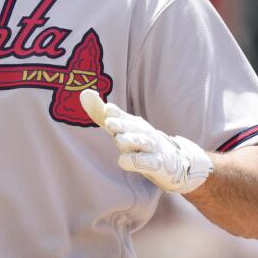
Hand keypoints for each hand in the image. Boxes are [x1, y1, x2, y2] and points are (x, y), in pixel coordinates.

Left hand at [80, 89, 212, 193]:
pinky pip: (145, 162)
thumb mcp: (121, 126)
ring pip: (140, 142)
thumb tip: (84, 93)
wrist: (172, 161)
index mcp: (132, 122)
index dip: (114, 113)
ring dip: (130, 140)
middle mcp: (141, 132)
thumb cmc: (139, 141)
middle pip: (130, 127)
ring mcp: (150, 147)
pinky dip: (135, 161)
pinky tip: (123, 161)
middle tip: (110, 123)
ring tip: (120, 139)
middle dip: (121, 125)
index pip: (120, 116)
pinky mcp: (156, 163)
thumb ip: (100, 113)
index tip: (107, 108)